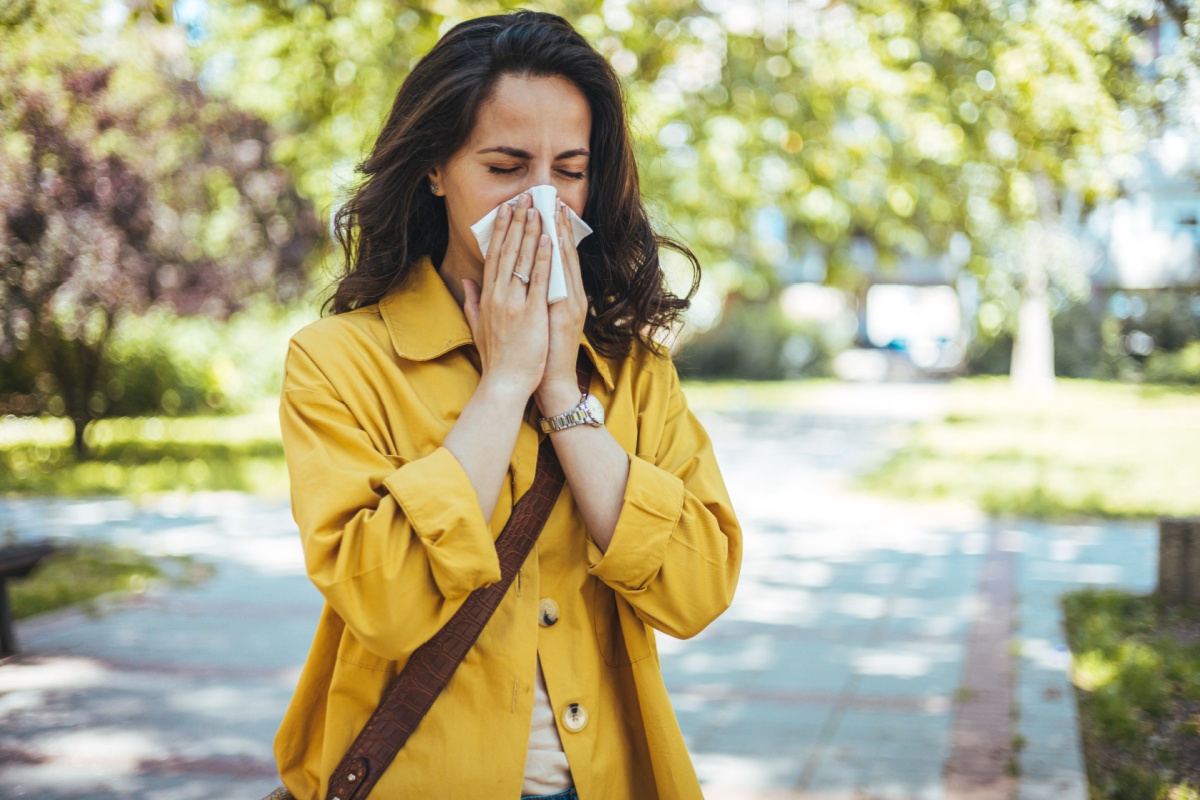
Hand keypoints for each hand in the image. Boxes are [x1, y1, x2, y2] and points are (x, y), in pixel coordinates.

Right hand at [462, 192, 553, 400]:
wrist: (505, 383)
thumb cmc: (497, 359)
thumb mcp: (478, 326)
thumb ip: (472, 302)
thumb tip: (466, 282)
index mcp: (488, 297)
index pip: (494, 255)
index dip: (501, 230)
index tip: (506, 210)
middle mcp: (498, 296)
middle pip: (508, 251)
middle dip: (516, 222)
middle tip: (524, 197)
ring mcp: (514, 303)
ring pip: (523, 260)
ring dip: (531, 232)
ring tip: (538, 209)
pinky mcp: (531, 314)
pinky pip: (538, 281)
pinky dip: (543, 259)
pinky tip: (549, 239)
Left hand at [534, 199, 588, 415]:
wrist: (551, 382)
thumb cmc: (537, 355)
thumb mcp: (528, 322)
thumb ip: (516, 299)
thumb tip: (491, 283)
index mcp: (559, 295)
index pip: (552, 257)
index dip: (547, 231)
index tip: (540, 207)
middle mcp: (569, 295)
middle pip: (561, 252)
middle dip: (553, 224)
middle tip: (546, 196)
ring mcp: (570, 302)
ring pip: (564, 260)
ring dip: (557, 233)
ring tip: (550, 208)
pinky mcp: (567, 313)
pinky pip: (561, 280)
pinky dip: (556, 259)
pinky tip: (551, 239)